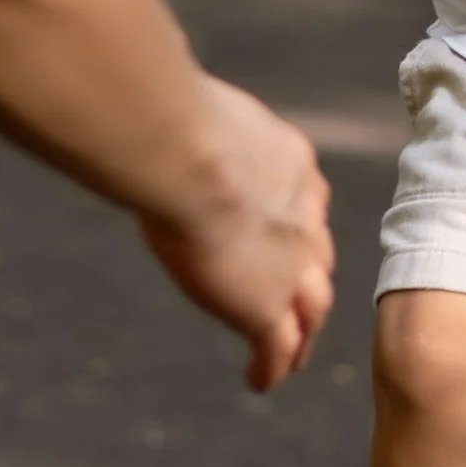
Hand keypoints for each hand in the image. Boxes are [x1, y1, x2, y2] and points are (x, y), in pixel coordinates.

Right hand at [137, 77, 334, 392]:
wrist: (190, 156)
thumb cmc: (176, 118)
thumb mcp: (192, 107)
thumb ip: (183, 110)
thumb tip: (146, 86)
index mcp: (291, 163)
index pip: (306, 201)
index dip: (300, 220)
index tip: (291, 229)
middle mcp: (304, 216)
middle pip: (319, 257)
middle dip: (313, 278)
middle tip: (307, 299)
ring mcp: (290, 266)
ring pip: (311, 309)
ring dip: (303, 331)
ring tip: (295, 353)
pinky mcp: (265, 308)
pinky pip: (276, 346)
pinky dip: (272, 365)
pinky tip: (261, 380)